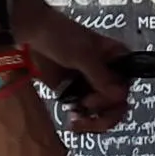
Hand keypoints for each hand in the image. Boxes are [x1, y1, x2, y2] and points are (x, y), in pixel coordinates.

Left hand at [11, 0, 131, 135]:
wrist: (28, 33)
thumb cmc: (58, 35)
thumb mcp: (81, 53)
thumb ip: (101, 75)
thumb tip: (121, 96)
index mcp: (117, 59)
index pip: (126, 86)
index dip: (113, 98)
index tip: (92, 99)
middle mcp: (109, 74)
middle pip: (118, 104)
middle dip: (104, 114)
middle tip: (85, 111)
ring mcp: (92, 85)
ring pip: (104, 112)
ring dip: (94, 122)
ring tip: (76, 122)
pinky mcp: (75, 93)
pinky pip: (86, 113)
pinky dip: (82, 121)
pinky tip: (72, 120)